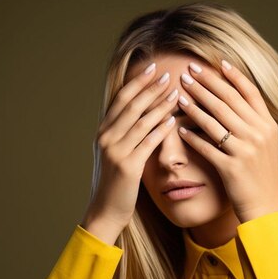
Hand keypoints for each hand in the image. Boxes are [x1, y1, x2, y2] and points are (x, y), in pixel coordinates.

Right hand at [82, 63, 179, 233]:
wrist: (105, 211)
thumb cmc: (114, 183)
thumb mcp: (112, 154)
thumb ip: (121, 134)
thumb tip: (138, 113)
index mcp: (103, 132)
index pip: (121, 99)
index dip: (137, 82)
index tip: (152, 68)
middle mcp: (106, 138)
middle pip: (131, 105)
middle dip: (150, 88)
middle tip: (167, 74)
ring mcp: (115, 152)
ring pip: (141, 121)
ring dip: (159, 105)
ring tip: (175, 93)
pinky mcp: (128, 167)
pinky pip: (147, 143)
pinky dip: (161, 129)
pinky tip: (173, 120)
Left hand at [176, 60, 277, 222]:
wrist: (267, 205)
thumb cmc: (263, 174)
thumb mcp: (267, 144)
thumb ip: (256, 121)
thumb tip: (237, 98)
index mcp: (267, 125)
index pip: (249, 92)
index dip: (232, 76)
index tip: (215, 62)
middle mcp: (258, 134)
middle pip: (228, 101)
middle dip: (206, 84)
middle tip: (189, 71)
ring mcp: (245, 151)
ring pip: (215, 121)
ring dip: (195, 105)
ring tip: (180, 94)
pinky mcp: (231, 168)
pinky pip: (207, 147)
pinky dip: (192, 136)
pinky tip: (179, 128)